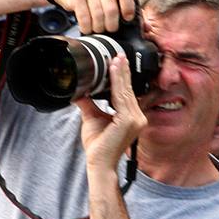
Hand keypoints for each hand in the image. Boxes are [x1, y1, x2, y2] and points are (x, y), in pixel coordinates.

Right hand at [46, 0, 136, 34]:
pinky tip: (87, 28)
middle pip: (111, 9)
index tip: (127, 18)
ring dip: (98, 27)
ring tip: (97, 29)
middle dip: (111, 24)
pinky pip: (84, 17)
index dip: (128, 8)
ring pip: (98, 15)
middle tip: (110, 29)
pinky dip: (87, 27)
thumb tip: (127, 17)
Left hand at [76, 51, 144, 171]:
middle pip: (128, 90)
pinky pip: (122, 98)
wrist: (99, 162)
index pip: (127, 93)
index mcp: (132, 117)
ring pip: (126, 92)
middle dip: (122, 72)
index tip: (118, 62)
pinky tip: (114, 73)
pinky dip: (117, 84)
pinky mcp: (130, 121)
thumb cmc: (98, 145)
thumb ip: (89, 103)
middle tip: (118, 55)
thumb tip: (80, 91)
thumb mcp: (92, 118)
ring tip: (116, 60)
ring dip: (120, 74)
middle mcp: (138, 117)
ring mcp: (136, 119)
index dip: (123, 77)